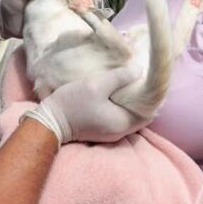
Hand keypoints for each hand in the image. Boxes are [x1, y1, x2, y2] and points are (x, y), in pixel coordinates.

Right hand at [24, 67, 149, 144]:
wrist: (49, 121)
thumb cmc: (73, 103)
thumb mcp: (97, 85)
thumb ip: (120, 77)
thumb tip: (139, 70)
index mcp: (123, 123)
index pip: (149, 111)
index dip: (153, 97)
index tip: (151, 80)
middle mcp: (120, 132)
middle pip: (141, 114)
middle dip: (142, 98)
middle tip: (141, 78)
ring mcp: (110, 133)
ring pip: (129, 116)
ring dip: (131, 102)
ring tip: (130, 82)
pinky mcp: (101, 130)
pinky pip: (118, 117)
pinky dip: (121, 106)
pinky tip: (116, 92)